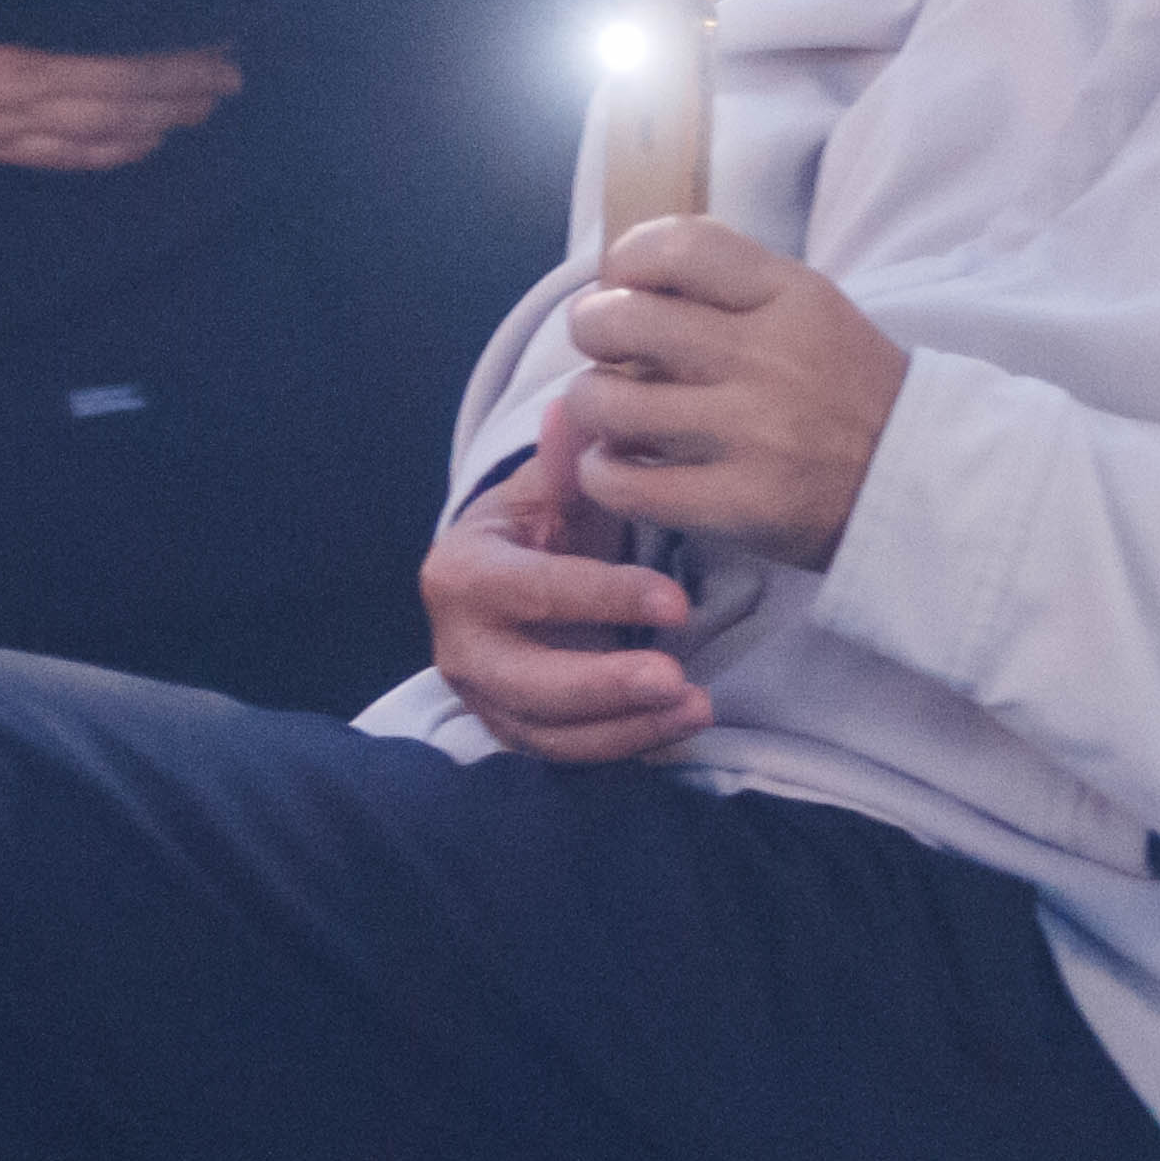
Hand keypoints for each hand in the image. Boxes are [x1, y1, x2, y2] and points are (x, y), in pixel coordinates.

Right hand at [0, 0, 238, 170]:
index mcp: (5, 46)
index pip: (115, 65)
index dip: (174, 58)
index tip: (221, 35)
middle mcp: (1, 99)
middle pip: (114, 104)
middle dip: (180, 91)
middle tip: (232, 73)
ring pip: (93, 138)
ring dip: (157, 123)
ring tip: (205, 103)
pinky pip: (59, 159)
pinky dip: (112, 151)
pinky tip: (149, 137)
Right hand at [422, 393, 718, 760]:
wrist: (505, 573)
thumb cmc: (537, 524)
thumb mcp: (548, 485)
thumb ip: (567, 456)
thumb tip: (577, 407)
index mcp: (464, 573)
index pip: (536, 592)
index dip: (605, 598)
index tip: (678, 602)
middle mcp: (461, 645)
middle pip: (531, 683)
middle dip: (607, 686)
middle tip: (679, 681)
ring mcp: (483, 697)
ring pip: (550, 732)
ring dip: (627, 728)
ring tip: (699, 708)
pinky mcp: (512, 730)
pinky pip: (566, 753)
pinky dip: (623, 746)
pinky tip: (678, 728)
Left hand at [555, 217, 909, 567]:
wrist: (925, 484)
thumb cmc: (853, 394)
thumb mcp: (816, 312)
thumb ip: (736, 288)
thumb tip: (629, 278)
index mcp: (792, 296)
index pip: (677, 246)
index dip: (627, 259)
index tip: (624, 284)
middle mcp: (768, 357)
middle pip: (621, 320)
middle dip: (590, 330)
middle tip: (603, 351)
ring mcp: (753, 433)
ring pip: (609, 404)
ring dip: (591, 406)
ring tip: (610, 414)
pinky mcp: (740, 505)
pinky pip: (625, 484)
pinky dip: (601, 475)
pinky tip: (617, 468)